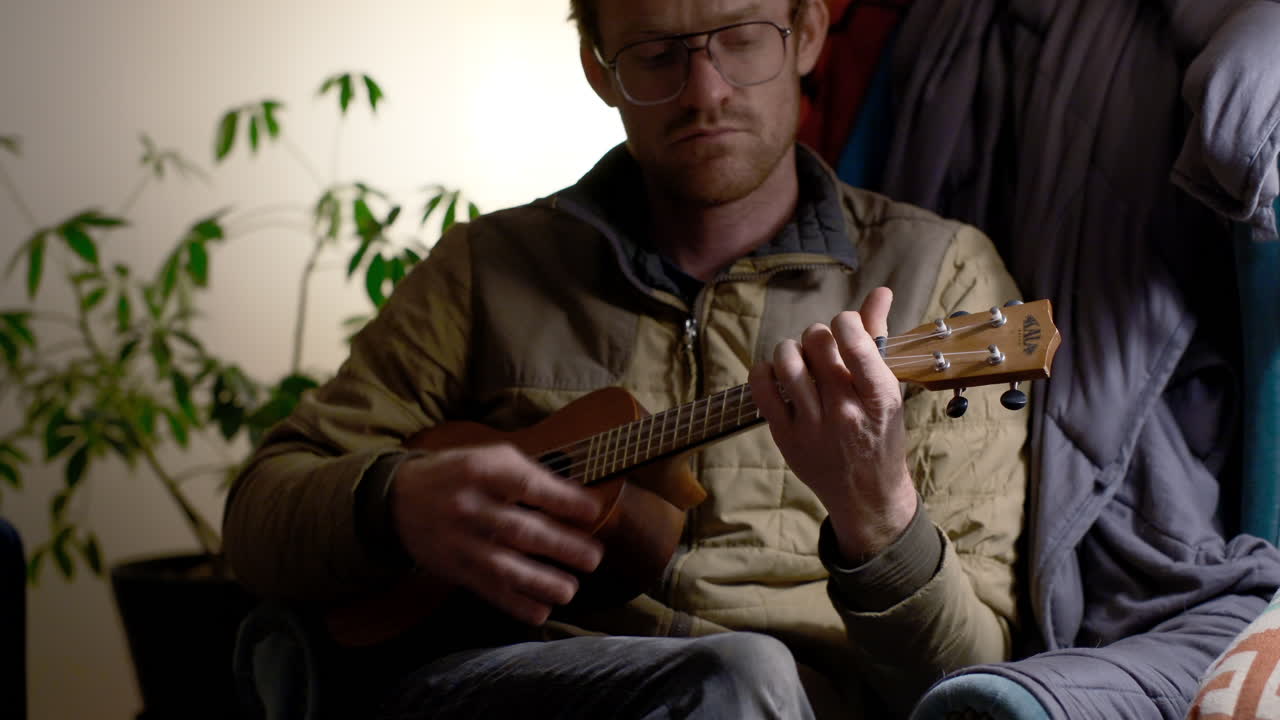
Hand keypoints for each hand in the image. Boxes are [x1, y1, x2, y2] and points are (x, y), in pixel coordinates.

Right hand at [390, 444, 604, 625]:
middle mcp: (468, 506)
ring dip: (540, 581)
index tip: (592, 511)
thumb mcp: (488, 458)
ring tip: (570, 590)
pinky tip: (540, 611)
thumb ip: (527, 474)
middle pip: (519, 529)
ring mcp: (459, 540)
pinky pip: (486, 589)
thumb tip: (576, 497)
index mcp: (480, 470)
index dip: (561, 498)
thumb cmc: (458, 474)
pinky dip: (514, 603)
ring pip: (503, 565)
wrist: (398, 499)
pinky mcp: (453, 568)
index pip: (525, 485)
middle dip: (560, 546)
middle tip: (593, 558)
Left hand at [748, 286, 916, 559]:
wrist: (867, 492)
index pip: (855, 341)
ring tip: (798, 356)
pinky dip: (764, 370)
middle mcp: (845, 411)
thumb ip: (879, 338)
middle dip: (817, 334)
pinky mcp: (785, 436)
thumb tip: (881, 291)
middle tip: (821, 346)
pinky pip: (762, 389)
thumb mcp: (889, 389)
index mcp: (878, 397)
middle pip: (817, 343)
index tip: (845, 328)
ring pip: (787, 361)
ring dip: (790, 348)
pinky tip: (775, 371)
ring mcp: (813, 426)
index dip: (845, 321)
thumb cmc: (881, 433)